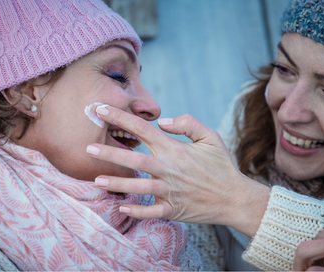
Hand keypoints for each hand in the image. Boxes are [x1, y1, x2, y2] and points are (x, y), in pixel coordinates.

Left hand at [86, 105, 270, 235]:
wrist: (235, 198)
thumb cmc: (221, 166)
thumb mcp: (211, 137)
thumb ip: (187, 123)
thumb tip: (162, 122)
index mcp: (175, 149)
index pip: (142, 129)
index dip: (120, 117)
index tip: (101, 110)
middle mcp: (169, 169)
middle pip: (134, 159)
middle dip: (110, 153)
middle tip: (88, 148)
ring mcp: (170, 191)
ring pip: (138, 187)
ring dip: (117, 183)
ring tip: (96, 180)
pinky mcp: (173, 210)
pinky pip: (150, 211)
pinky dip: (135, 211)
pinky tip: (121, 207)